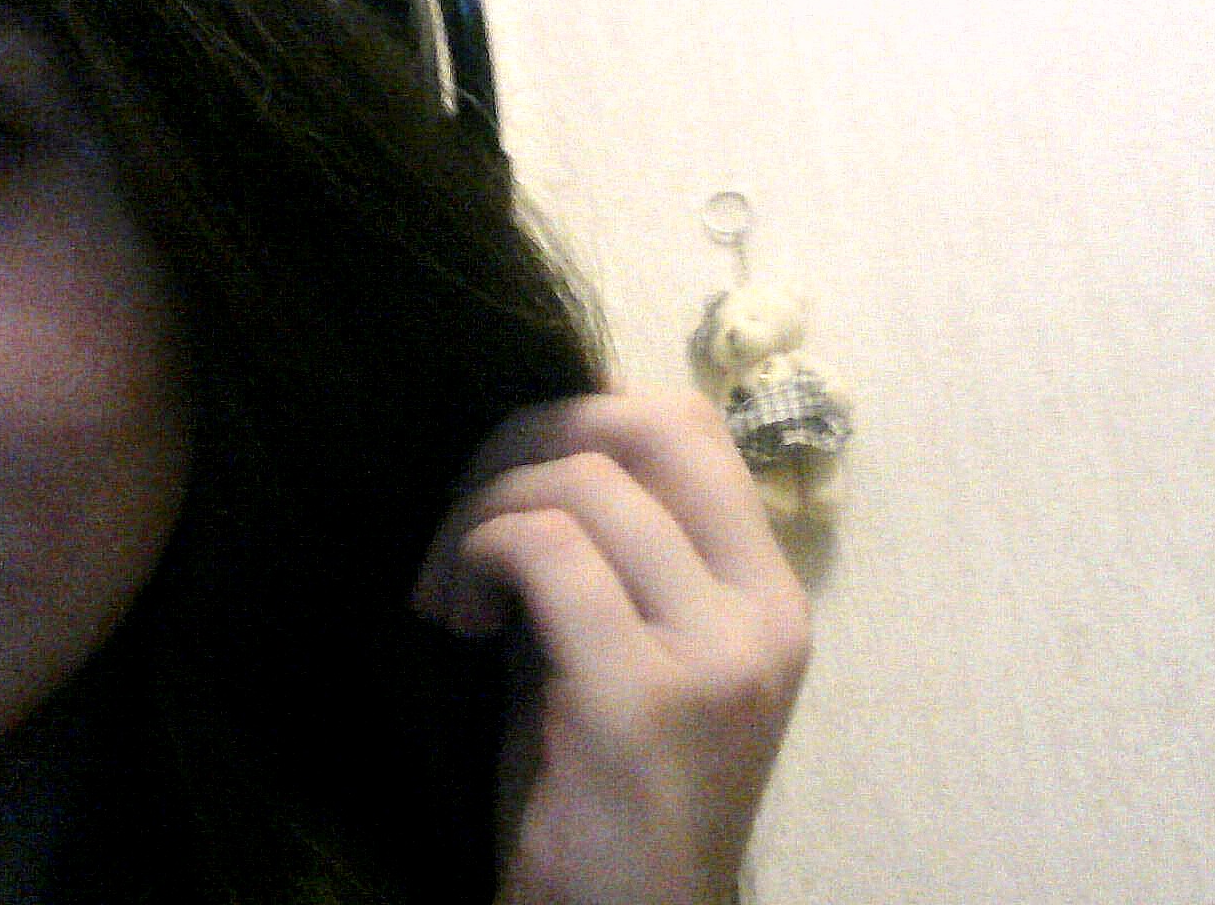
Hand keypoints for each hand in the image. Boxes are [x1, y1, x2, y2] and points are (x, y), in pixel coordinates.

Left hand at [412, 392, 810, 904]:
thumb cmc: (600, 797)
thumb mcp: (616, 647)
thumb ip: (602, 555)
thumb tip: (533, 451)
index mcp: (767, 593)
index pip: (691, 427)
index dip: (583, 418)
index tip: (510, 477)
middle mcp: (762, 611)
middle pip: (649, 426)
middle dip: (527, 438)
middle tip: (462, 509)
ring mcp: (716, 654)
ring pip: (583, 483)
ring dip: (481, 513)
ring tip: (448, 595)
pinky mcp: (645, 698)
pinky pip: (546, 551)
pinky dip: (477, 553)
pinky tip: (452, 617)